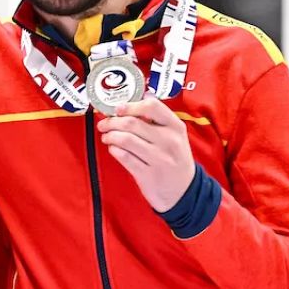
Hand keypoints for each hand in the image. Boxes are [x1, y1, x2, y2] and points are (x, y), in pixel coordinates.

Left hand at [96, 97, 195, 212]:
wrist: (184, 192)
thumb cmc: (175, 160)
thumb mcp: (176, 136)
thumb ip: (159, 118)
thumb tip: (142, 96)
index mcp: (175, 127)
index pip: (152, 107)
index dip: (130, 105)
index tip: (119, 108)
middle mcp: (168, 141)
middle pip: (132, 123)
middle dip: (112, 121)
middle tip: (104, 123)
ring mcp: (158, 159)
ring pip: (125, 139)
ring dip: (110, 135)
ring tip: (107, 136)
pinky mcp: (147, 174)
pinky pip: (124, 157)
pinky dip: (114, 150)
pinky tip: (113, 148)